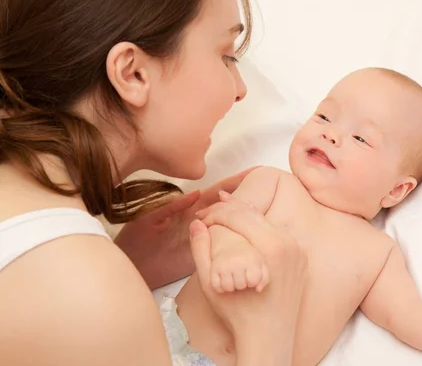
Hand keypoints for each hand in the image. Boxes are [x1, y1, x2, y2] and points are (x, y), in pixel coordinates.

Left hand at [115, 167, 258, 288]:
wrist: (130, 267)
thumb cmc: (136, 241)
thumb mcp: (150, 219)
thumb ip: (172, 206)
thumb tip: (196, 193)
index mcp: (190, 210)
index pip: (217, 194)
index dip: (234, 183)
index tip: (254, 173)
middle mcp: (202, 224)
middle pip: (230, 209)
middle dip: (249, 198)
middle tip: (272, 189)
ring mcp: (205, 240)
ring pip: (231, 228)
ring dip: (248, 221)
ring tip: (270, 211)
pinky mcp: (204, 258)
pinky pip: (225, 250)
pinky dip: (240, 244)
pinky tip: (256, 239)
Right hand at [190, 192, 306, 365]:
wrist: (269, 339)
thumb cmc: (238, 315)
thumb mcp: (211, 284)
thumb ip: (201, 250)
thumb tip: (196, 224)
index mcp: (271, 247)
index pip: (239, 216)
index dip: (216, 212)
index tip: (200, 216)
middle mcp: (289, 244)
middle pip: (254, 214)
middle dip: (229, 208)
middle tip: (209, 207)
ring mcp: (298, 250)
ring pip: (268, 221)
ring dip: (245, 213)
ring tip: (225, 205)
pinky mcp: (301, 257)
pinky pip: (278, 234)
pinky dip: (261, 226)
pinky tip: (247, 221)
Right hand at [210, 238, 268, 292]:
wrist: (230, 244)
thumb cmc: (249, 258)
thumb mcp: (260, 264)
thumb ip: (264, 278)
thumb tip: (258, 290)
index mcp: (250, 260)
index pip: (253, 281)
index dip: (252, 282)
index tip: (251, 277)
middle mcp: (237, 262)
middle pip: (241, 285)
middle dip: (242, 284)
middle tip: (241, 276)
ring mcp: (224, 265)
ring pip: (228, 287)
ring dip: (231, 286)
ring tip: (233, 279)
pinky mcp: (214, 268)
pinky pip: (216, 286)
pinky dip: (220, 287)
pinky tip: (224, 281)